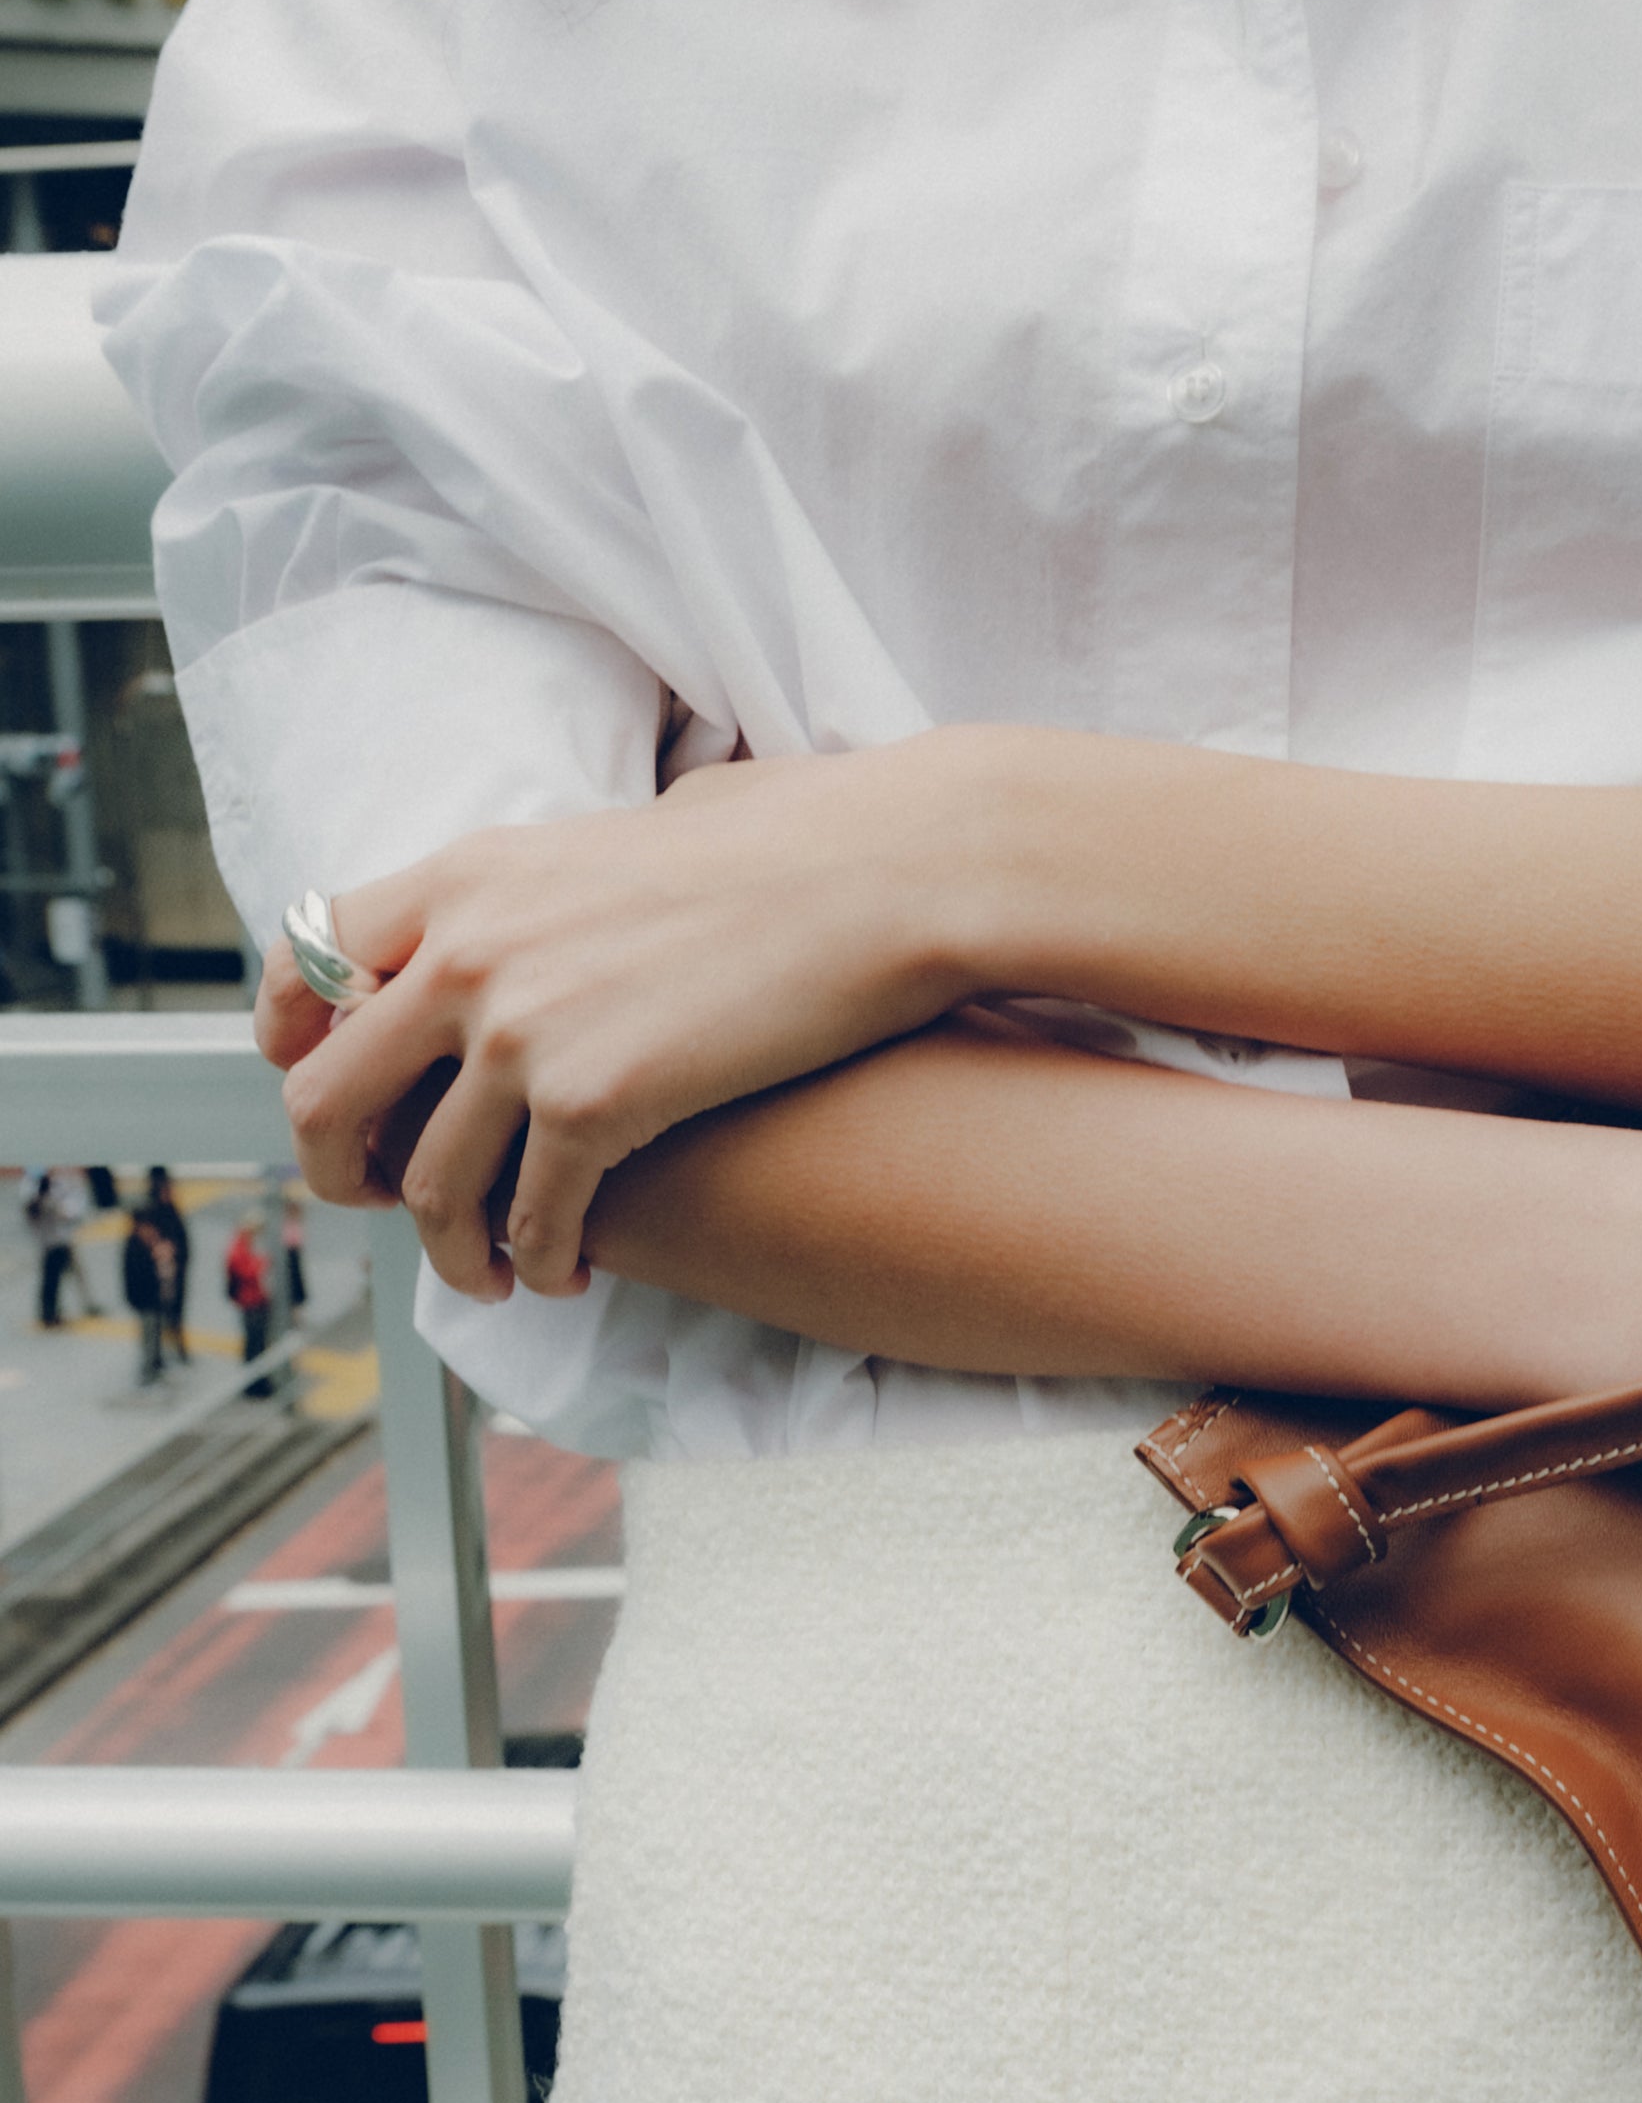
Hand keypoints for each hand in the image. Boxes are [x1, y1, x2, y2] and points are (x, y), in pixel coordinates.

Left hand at [261, 743, 998, 1299]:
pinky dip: (541, 1261)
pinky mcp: (595, 1103)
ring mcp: (522, 1032)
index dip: (294, 1039)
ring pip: (429, 1185)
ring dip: (452, 1248)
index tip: (321, 1081)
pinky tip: (569, 1271)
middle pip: (328, 1093)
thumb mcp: (632, 830)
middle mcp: (467, 952)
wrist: (885, 872)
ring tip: (495, 1272)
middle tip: (387, 1202)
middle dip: (342, 1172)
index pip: (308, 960)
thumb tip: (562, 907)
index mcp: (466, 875)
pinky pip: (530, 1218)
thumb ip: (557, 883)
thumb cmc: (795, 840)